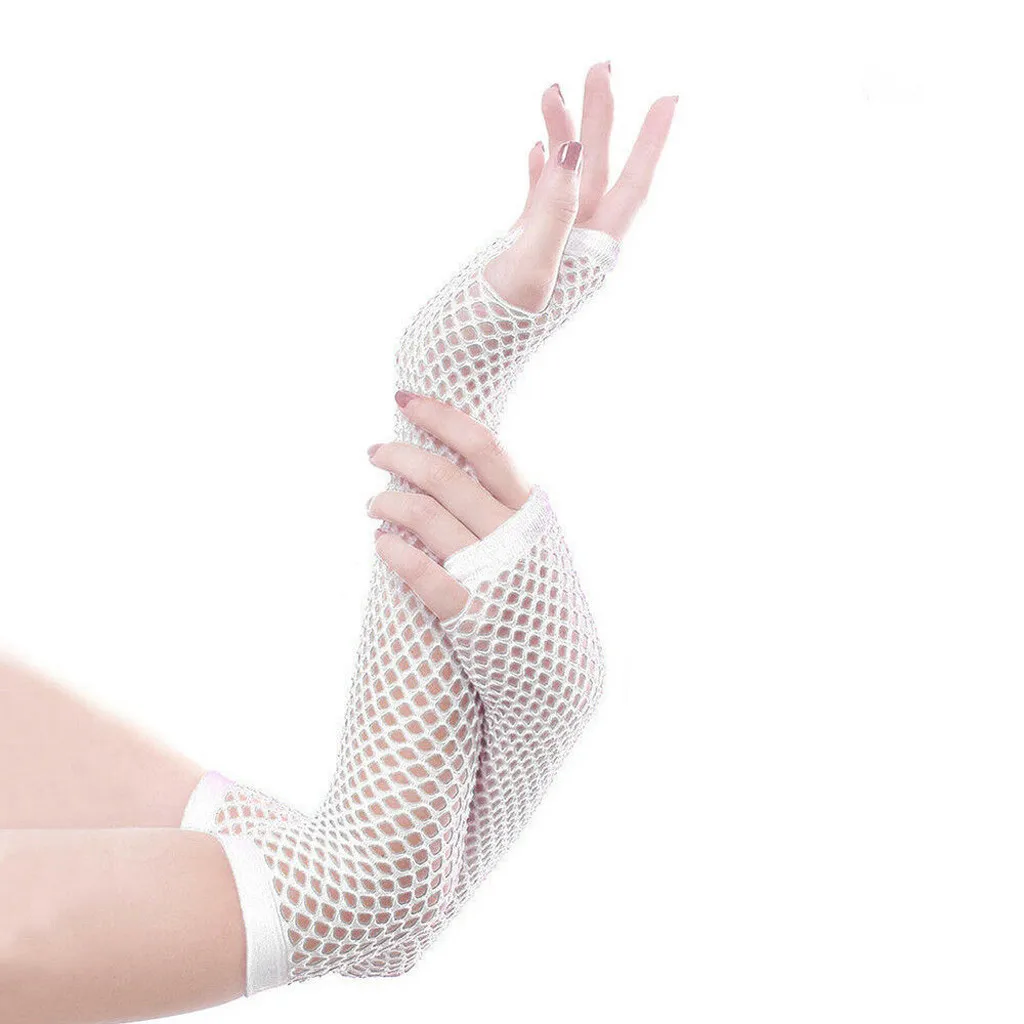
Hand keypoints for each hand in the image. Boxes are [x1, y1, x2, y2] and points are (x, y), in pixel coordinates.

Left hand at [367, 392, 531, 619]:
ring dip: (386, 502)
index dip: (440, 416)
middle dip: (398, 455)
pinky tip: (378, 543)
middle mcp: (509, 534)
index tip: (404, 399)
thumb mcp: (535, 540)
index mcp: (527, 509)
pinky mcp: (468, 613)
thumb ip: (506, 505)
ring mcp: (489, 571)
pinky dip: (392, 552)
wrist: (558, 668)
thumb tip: (460, 462)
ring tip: (372, 505)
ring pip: (423, 515)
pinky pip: (420, 573)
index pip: (482, 444)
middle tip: (374, 452)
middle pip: (442, 474)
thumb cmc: (535, 594)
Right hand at [485, 63, 677, 311]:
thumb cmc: (490, 329)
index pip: (630, 187)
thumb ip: (552, 212)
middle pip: (599, 172)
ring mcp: (548, 248)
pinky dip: (538, 172)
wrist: (453, 366)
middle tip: (599, 66)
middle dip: (601, 120)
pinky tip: (533, 149)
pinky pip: (536, 201)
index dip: (650, 142)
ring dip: (563, 138)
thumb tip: (576, 153)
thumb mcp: (527, 268)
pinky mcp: (520, 251)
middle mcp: (576, 248)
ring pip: (565, 180)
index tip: (669, 98)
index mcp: (590, 254)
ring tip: (553, 92)